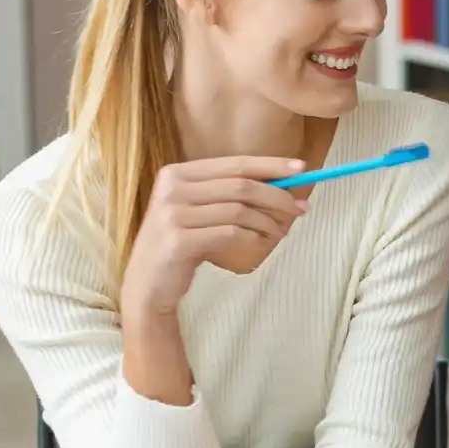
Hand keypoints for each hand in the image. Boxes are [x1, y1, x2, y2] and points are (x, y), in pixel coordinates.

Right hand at [121, 157, 310, 316]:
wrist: (148, 283)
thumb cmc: (182, 244)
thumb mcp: (199, 212)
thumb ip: (229, 196)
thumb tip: (285, 187)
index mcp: (177, 173)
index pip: (234, 164)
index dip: (270, 165)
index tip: (301, 168)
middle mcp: (172, 189)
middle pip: (241, 186)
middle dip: (277, 196)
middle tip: (301, 209)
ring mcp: (172, 215)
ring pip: (239, 211)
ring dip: (268, 221)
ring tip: (281, 232)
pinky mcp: (179, 241)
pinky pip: (230, 234)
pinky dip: (253, 239)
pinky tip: (262, 244)